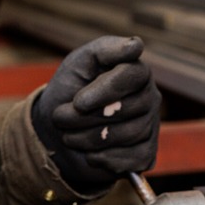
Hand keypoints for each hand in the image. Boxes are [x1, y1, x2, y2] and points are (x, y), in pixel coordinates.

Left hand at [32, 36, 161, 189]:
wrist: (55, 130)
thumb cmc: (69, 91)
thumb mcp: (79, 63)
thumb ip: (106, 49)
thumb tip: (137, 45)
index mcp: (136, 71)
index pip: (132, 76)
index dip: (105, 90)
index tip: (78, 102)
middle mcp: (149, 97)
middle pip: (128, 109)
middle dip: (87, 118)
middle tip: (62, 118)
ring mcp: (150, 126)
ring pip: (128, 135)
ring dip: (90, 139)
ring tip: (71, 135)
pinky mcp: (145, 153)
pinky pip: (134, 159)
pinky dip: (105, 159)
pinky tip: (91, 153)